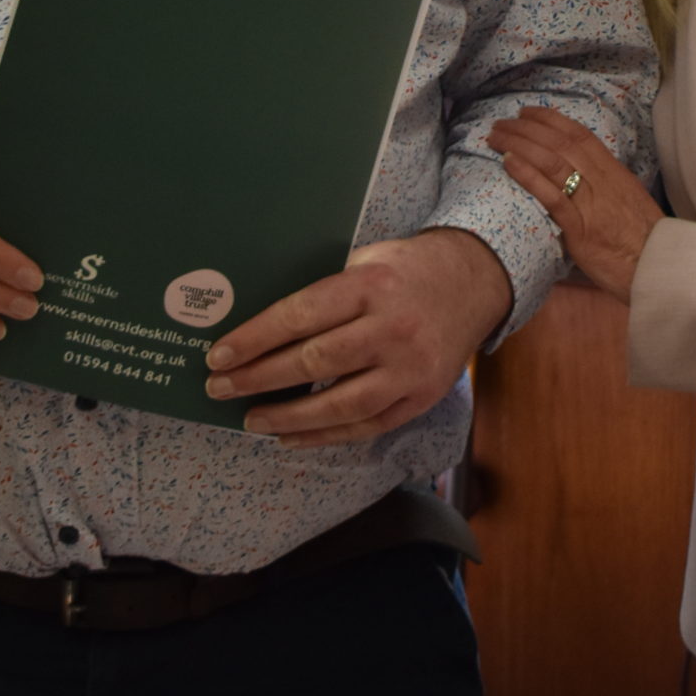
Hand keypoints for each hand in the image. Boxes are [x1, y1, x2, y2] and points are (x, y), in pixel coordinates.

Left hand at [202, 227, 512, 449]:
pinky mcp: (422, 397)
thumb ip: (324, 289)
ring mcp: (410, 368)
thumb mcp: (365, 259)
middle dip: (259, 378)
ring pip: (339, 404)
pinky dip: (325, 435)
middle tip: (220, 389)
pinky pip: (367, 425)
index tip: (220, 355)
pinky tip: (292, 436)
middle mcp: (393, 327)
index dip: (255, 338)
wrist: (475, 281)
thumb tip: (257, 319)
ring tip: (250, 419)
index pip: (301, 315)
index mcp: (371, 285)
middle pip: (314, 361)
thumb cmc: (405, 268)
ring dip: (287, 416)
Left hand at [487, 106, 660, 302]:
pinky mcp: (581, 229)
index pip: (579, 135)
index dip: (551, 120)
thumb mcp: (627, 202)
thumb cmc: (643, 241)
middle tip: (501, 122)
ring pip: (552, 162)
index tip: (528, 113)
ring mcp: (590, 203)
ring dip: (520, 144)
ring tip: (496, 137)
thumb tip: (581, 177)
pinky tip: (508, 163)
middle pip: (559, 143)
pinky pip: (552, 196)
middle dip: (527, 128)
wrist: (659, 268)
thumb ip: (604, 187)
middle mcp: (601, 180)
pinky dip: (528, 175)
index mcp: (613, 172)